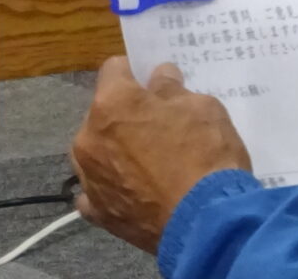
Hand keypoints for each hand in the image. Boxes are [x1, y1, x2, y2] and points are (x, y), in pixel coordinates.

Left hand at [69, 56, 251, 252]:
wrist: (209, 226)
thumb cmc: (206, 157)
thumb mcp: (202, 108)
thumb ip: (172, 88)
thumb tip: (159, 76)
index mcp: (111, 103)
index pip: (114, 70)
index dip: (136, 74)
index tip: (154, 85)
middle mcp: (88, 137)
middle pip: (103, 114)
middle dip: (126, 116)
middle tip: (159, 130)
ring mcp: (89, 177)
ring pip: (97, 152)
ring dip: (115, 152)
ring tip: (149, 166)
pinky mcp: (98, 212)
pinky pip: (96, 193)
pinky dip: (111, 190)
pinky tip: (134, 193)